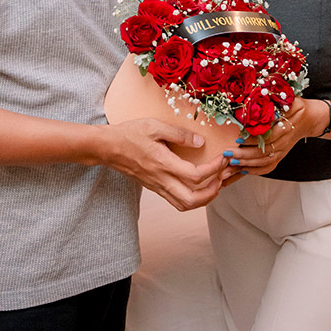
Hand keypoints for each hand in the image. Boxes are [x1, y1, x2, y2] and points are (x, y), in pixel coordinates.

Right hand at [105, 118, 230, 210]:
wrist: (108, 148)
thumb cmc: (129, 134)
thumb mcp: (155, 126)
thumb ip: (179, 134)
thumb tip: (200, 142)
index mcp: (163, 164)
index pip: (195, 176)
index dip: (214, 169)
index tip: (223, 158)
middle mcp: (161, 180)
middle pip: (193, 200)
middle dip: (213, 191)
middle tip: (223, 176)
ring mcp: (158, 186)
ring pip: (185, 205)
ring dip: (204, 198)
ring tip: (215, 183)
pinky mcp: (155, 188)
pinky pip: (177, 201)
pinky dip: (193, 198)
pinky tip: (199, 186)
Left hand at [222, 97, 312, 179]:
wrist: (310, 119)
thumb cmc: (297, 107)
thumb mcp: (289, 100)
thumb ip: (276, 102)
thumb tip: (259, 97)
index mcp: (286, 127)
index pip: (268, 136)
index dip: (253, 139)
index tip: (238, 138)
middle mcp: (284, 141)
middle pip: (264, 152)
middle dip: (244, 154)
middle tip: (228, 153)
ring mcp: (283, 150)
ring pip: (265, 161)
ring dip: (248, 163)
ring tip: (232, 162)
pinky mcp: (281, 155)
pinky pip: (269, 166)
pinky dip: (257, 170)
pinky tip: (243, 170)